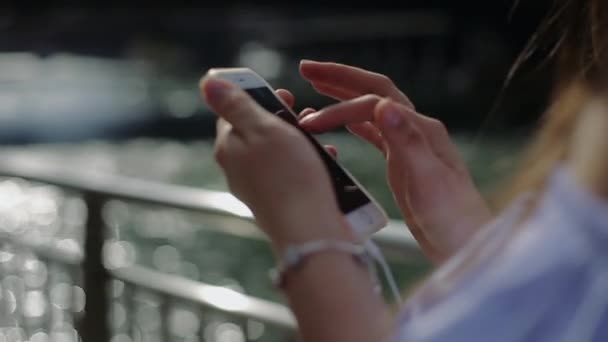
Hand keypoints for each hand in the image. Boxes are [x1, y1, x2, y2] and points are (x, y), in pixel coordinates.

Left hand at [199, 77, 352, 252]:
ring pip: (279, 153)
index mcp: (228, 147)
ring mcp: (258, 188)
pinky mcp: (279, 202)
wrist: (309, 230)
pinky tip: (326, 164)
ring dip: (301, 142)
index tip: (285, 96)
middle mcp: (238, 169)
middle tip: (306, 117)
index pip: (234, 112)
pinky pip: (292, 174)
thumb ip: (235, 105)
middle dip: (284, 121)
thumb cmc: (289, 176)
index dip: (259, 98)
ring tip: (321, 141)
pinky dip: (309, 164)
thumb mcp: (263, 128)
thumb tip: (208, 83)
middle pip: (258, 132)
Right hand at [298, 60, 491, 261]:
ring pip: (371, 109)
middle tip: (308, 68)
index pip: (374, 104)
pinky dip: (354, 122)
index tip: (312, 123)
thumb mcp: (429, 181)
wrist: (465, 244)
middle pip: (374, 91)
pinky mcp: (402, 162)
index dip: (340, 108)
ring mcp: (409, 145)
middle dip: (341, 78)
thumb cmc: (452, 218)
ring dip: (344, 96)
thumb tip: (384, 106)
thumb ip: (407, 142)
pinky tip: (342, 121)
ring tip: (317, 86)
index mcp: (422, 130)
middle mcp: (415, 130)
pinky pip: (374, 133)